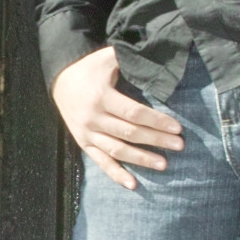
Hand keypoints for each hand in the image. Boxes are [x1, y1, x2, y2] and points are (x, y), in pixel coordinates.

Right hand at [51, 46, 182, 189]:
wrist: (60, 81)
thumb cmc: (90, 69)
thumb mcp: (107, 58)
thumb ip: (128, 57)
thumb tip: (155, 55)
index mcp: (101, 96)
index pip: (135, 113)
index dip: (157, 121)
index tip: (177, 128)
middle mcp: (93, 118)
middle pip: (130, 133)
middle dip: (157, 140)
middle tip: (179, 146)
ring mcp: (87, 133)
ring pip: (118, 150)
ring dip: (142, 159)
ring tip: (164, 164)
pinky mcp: (84, 143)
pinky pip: (101, 162)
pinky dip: (116, 174)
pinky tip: (133, 184)